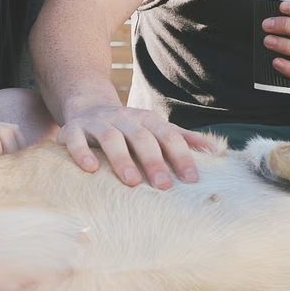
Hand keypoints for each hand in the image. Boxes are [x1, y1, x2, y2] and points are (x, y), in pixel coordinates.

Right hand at [55, 102, 212, 188]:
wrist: (86, 104)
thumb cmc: (127, 127)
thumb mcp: (154, 128)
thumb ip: (182, 139)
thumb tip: (216, 150)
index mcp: (147, 120)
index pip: (168, 136)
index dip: (181, 157)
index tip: (191, 180)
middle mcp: (124, 119)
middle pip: (142, 137)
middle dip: (154, 160)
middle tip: (164, 186)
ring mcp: (97, 123)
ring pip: (111, 137)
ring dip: (122, 158)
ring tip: (131, 182)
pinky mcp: (73, 129)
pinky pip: (75, 139)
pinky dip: (82, 152)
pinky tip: (90, 169)